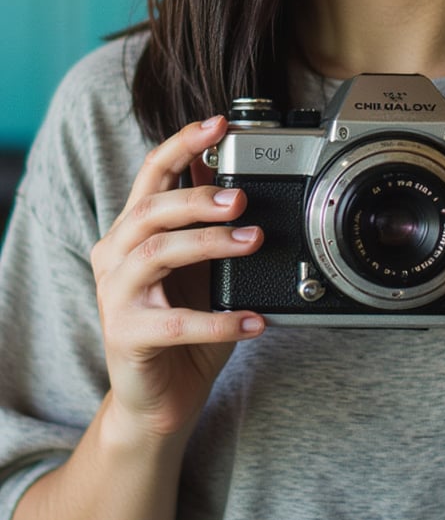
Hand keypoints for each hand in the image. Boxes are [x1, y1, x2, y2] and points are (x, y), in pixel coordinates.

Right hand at [90, 116, 264, 441]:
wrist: (159, 397)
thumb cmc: (183, 325)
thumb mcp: (200, 265)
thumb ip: (207, 221)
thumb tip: (230, 167)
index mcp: (134, 229)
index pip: (152, 173)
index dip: (183, 143)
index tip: (219, 123)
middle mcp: (117, 255)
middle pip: (151, 209)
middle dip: (199, 197)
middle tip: (242, 198)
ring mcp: (116, 296)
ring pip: (158, 252)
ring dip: (210, 243)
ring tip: (254, 243)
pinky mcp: (127, 336)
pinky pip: (176, 323)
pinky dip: (219, 320)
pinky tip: (252, 320)